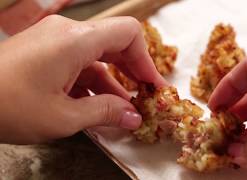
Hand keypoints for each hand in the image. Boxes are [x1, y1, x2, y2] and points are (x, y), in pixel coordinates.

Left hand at [0, 15, 167, 143]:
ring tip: (124, 111)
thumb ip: (105, 113)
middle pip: (116, 43)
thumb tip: (133, 117)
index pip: (128, 34)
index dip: (146, 60)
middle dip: (134, 72)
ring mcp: (56, 40)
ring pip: (98, 56)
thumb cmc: (6, 107)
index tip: (152, 85)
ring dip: (114, 83)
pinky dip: (94, 83)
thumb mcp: (63, 118)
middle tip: (145, 97)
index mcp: (75, 41)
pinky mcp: (48, 51)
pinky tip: (100, 105)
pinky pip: (80, 63)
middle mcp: (68, 33)